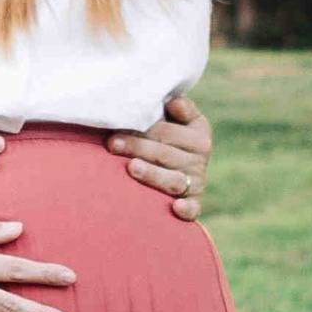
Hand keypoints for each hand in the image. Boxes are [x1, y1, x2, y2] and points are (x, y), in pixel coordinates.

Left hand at [109, 88, 211, 223]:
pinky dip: (187, 209)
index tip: (117, 127)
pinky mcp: (194, 204)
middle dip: (137, 147)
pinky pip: (193, 209)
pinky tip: (175, 207)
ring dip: (153, 174)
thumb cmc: (167, 138)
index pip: (168, 132)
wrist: (175, 167)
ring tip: (132, 168)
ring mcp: (196, 183)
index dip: (144, 129)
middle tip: (112, 144)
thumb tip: (174, 102)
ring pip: (174, 180)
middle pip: (165, 154)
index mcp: (198, 136)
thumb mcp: (178, 120)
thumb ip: (179, 109)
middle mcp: (199, 160)